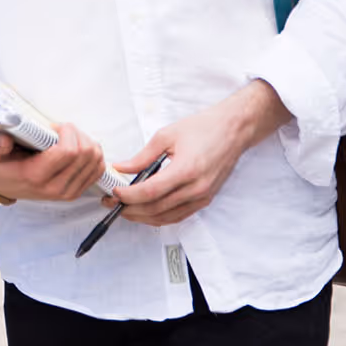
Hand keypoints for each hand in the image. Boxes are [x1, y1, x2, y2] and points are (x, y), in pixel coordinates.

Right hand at [0, 125, 105, 202]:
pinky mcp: (76, 192)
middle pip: (86, 154)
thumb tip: (5, 139)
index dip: (68, 132)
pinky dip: (93, 155)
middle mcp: (55, 187)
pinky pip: (97, 171)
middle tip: (62, 129)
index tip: (55, 126)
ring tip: (70, 138)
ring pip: (95, 161)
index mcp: (36, 176)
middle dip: (78, 134)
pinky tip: (79, 148)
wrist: (1, 187)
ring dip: (87, 143)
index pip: (68, 152)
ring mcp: (68, 192)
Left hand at [110, 80, 289, 226]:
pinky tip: (145, 210)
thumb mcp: (166, 136)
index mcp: (186, 170)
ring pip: (166, 217)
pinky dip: (159, 217)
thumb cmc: (203, 128)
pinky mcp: (205, 200)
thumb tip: (120, 168)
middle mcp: (196, 188)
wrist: (233, 130)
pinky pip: (178, 216)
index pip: (150, 192)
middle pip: (156, 209)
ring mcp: (202, 197)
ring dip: (143, 217)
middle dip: (130, 209)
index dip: (128, 196)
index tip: (113, 193)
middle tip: (111, 204)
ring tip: (124, 209)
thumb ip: (142, 156)